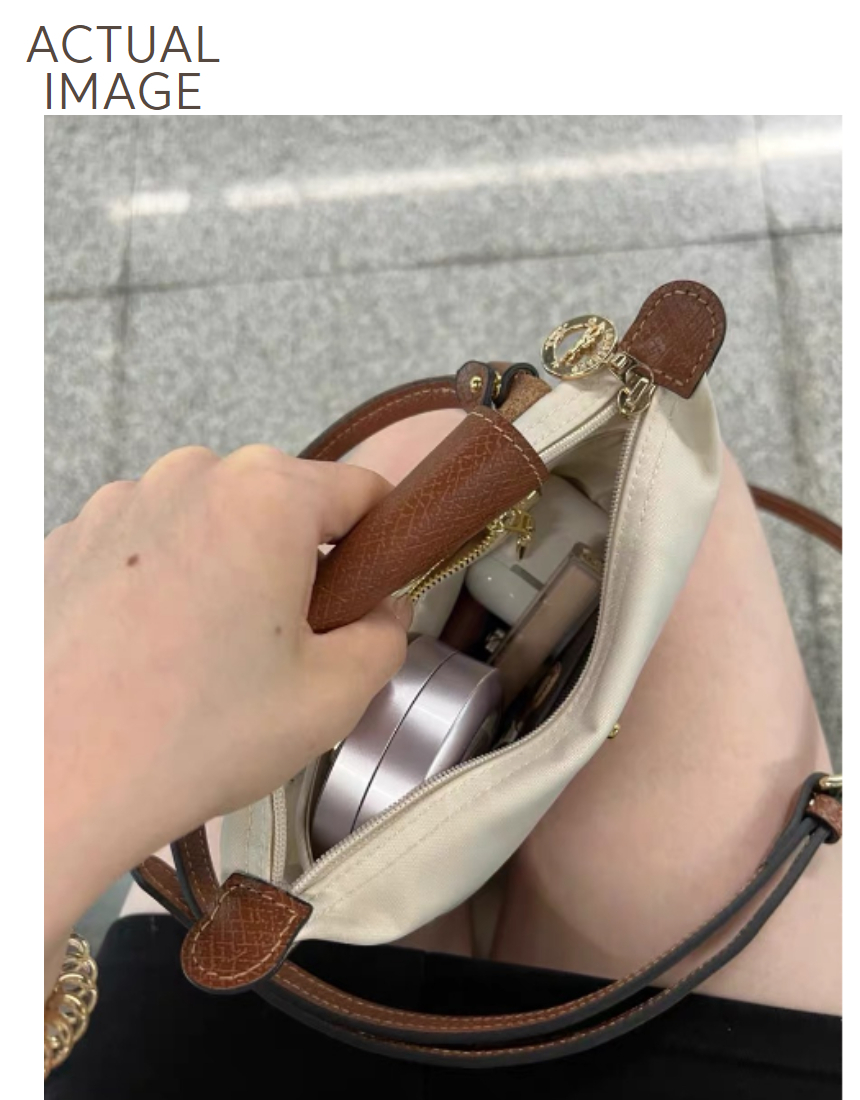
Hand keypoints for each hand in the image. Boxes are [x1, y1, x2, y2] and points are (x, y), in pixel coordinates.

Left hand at [45, 445, 409, 948]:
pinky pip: (150, 544)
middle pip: (283, 503)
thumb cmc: (183, 739)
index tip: (369, 590)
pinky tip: (157, 652)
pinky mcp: (72, 538)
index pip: (361, 489)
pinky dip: (166, 583)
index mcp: (265, 497)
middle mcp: (189, 478)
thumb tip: (382, 610)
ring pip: (213, 523)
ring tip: (212, 656)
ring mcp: (121, 503)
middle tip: (289, 644)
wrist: (51, 784)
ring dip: (229, 570)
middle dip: (299, 562)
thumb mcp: (333, 696)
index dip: (380, 543)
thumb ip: (387, 635)